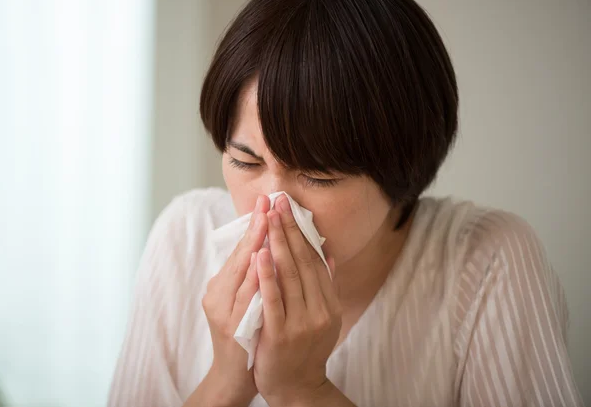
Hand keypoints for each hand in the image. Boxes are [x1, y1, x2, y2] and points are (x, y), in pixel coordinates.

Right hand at [198, 195, 269, 406]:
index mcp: (222, 286)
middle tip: (267, 201)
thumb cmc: (244, 335)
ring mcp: (223, 310)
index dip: (254, 225)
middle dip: (255, 227)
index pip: (240, 249)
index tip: (266, 200)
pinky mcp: (231, 326)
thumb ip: (253, 276)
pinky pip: (244, 297)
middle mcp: (218, 294)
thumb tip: (269, 247)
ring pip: (240, 272)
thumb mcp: (245, 301)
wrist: (234, 376)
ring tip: (265, 221)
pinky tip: (261, 259)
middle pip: (238, 255)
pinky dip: (253, 277)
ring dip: (254, 244)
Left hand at [252, 194, 341, 405]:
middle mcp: (320, 310)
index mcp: (329, 303)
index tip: (290, 208)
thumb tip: (330, 254)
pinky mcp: (281, 334)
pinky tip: (260, 253)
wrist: (297, 388)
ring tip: (269, 217)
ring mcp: (302, 322)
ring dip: (278, 243)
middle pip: (302, 262)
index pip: (314, 260)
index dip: (301, 232)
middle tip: (278, 201)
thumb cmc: (305, 349)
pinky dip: (267, 275)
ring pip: (289, 275)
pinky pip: (273, 299)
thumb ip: (326, 286)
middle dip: (288, 229)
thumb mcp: (323, 317)